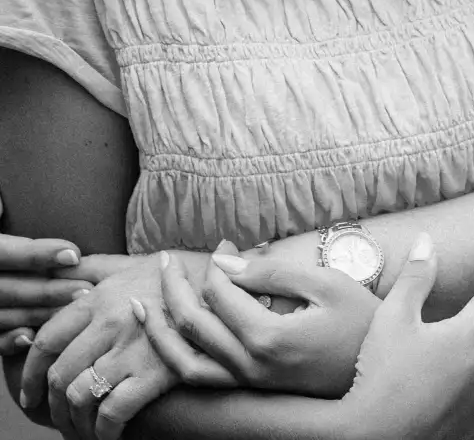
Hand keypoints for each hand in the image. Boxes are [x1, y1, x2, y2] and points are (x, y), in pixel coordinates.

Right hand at [0, 231, 90, 354]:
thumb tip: (2, 205)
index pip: (4, 252)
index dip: (36, 255)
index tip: (74, 253)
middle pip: (8, 288)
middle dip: (47, 291)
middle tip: (86, 290)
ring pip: (2, 315)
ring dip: (38, 314)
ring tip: (74, 309)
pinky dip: (6, 341)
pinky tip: (32, 336)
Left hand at [19, 251, 206, 435]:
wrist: (230, 288)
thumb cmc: (184, 274)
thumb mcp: (136, 263)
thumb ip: (100, 270)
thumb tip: (68, 271)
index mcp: (101, 296)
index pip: (48, 339)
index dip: (30, 372)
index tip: (30, 392)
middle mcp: (110, 323)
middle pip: (60, 374)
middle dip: (53, 405)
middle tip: (58, 418)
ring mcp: (131, 349)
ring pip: (81, 396)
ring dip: (76, 421)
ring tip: (82, 428)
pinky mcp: (154, 373)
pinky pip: (112, 413)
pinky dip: (104, 430)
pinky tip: (108, 434)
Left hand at [144, 241, 381, 396]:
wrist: (381, 371)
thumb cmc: (360, 320)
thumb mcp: (325, 282)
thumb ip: (273, 270)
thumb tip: (226, 260)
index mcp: (268, 337)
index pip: (220, 293)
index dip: (217, 261)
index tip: (228, 240)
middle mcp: (250, 366)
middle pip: (193, 325)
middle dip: (175, 288)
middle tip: (168, 260)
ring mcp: (249, 383)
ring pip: (185, 362)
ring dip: (159, 331)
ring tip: (143, 305)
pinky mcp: (252, 389)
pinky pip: (201, 378)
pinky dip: (176, 358)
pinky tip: (169, 338)